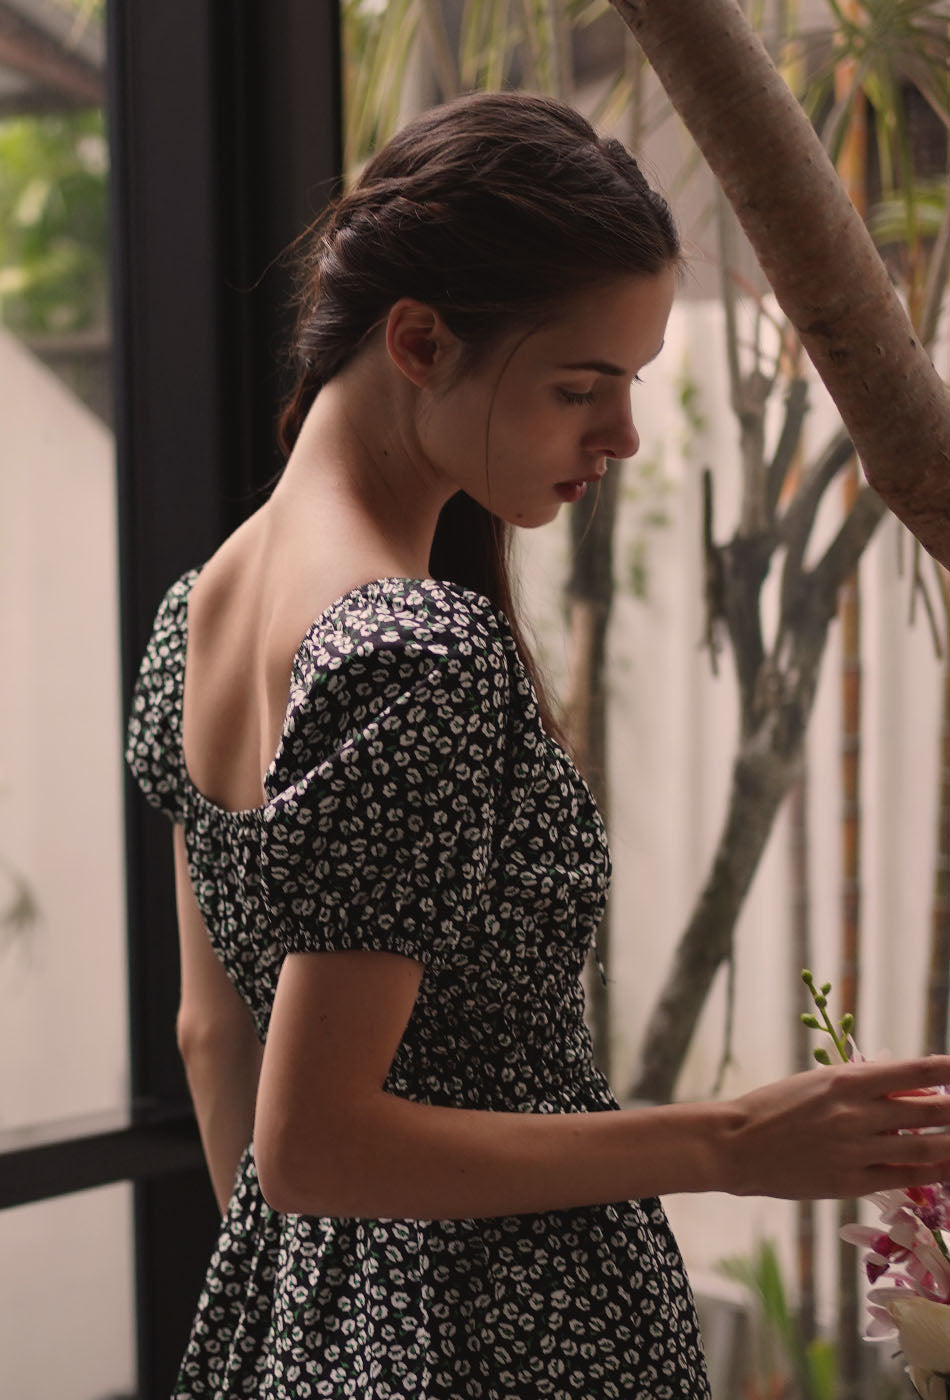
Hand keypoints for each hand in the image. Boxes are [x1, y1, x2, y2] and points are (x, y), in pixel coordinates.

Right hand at [721, 1055, 949, 1198]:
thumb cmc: (777, 1106)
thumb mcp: (819, 1083)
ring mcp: (854, 1150)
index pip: (914, 1071)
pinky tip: (947, 1167)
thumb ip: (866, 1085)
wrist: (738, 1144)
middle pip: (928, 1110)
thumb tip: (919, 1091)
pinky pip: (903, 1178)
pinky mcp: (849, 1182)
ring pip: (924, 1147)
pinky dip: (932, 1173)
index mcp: (846, 1081)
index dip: (948, 1070)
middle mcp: (856, 1113)